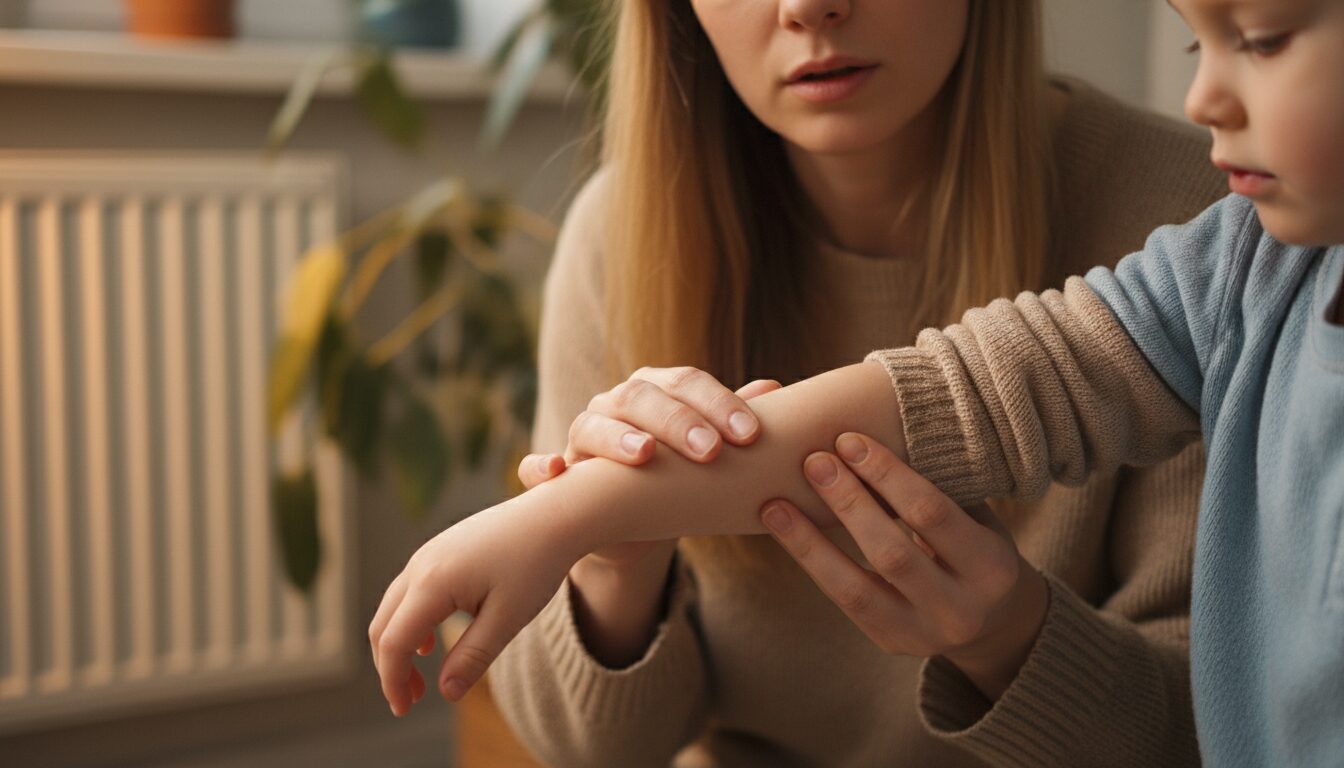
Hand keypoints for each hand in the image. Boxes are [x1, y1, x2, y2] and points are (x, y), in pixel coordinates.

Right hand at [368, 496, 581, 715]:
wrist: (556, 513)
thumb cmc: (537, 564)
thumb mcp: (508, 618)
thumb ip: (473, 656)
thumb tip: (445, 693)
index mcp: (433, 582)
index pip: (394, 642)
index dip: (393, 681)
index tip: (403, 710)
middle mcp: (421, 564)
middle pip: (383, 625)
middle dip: (391, 668)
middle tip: (409, 702)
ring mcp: (428, 552)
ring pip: (393, 607)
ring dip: (399, 645)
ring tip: (421, 681)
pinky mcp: (441, 548)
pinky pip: (409, 591)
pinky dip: (410, 622)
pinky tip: (430, 643)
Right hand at [515, 369, 780, 568]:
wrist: (634, 527)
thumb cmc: (679, 479)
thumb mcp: (711, 455)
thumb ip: (736, 422)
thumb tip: (776, 391)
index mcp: (656, 391)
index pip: (685, 383)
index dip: (717, 403)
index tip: (750, 435)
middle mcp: (615, 406)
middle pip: (640, 397)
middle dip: (676, 421)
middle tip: (710, 450)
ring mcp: (580, 437)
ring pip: (590, 425)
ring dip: (616, 437)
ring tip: (644, 454)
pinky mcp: (556, 477)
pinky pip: (538, 468)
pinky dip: (541, 467)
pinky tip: (556, 472)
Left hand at [760, 433, 1048, 699]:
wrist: (994, 621)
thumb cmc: (975, 545)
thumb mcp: (976, 516)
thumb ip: (938, 483)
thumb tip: (871, 430)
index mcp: (992, 566)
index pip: (931, 513)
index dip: (887, 475)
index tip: (849, 440)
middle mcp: (961, 608)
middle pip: (892, 552)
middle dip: (848, 503)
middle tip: (813, 460)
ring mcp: (924, 634)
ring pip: (856, 588)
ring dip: (810, 542)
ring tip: (775, 503)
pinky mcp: (891, 642)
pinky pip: (843, 602)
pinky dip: (811, 563)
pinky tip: (784, 531)